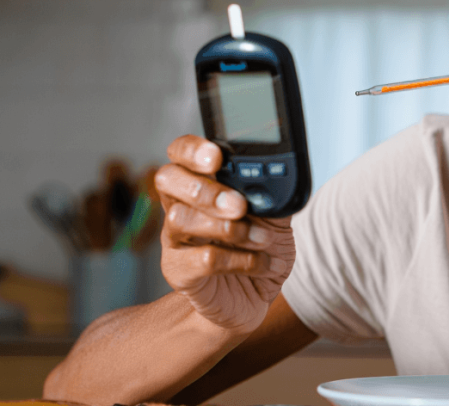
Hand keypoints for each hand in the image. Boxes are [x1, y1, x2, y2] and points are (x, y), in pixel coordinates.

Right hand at [155, 135, 295, 334]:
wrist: (254, 297)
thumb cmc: (260, 249)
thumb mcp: (276, 215)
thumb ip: (275, 192)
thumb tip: (280, 173)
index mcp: (203, 185)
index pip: (181, 153)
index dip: (192, 150)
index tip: (217, 156)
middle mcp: (182, 207)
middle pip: (168, 179)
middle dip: (204, 188)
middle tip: (239, 205)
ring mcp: (176, 241)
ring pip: (181, 219)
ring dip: (231, 228)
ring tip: (263, 239)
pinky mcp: (180, 272)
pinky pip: (203, 259)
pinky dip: (242, 260)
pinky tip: (264, 263)